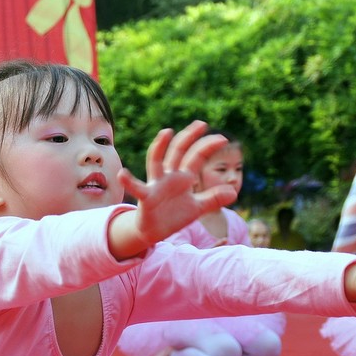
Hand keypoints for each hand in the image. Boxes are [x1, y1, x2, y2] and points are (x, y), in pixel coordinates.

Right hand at [113, 122, 238, 255]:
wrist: (154, 232)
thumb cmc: (173, 216)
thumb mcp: (197, 208)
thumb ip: (213, 199)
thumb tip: (233, 192)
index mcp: (182, 177)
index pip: (196, 157)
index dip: (208, 147)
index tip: (222, 138)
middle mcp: (169, 176)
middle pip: (178, 152)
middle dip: (188, 137)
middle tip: (201, 123)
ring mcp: (156, 185)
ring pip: (157, 162)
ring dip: (160, 147)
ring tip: (166, 132)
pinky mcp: (146, 197)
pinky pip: (137, 187)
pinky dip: (129, 181)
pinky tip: (123, 174)